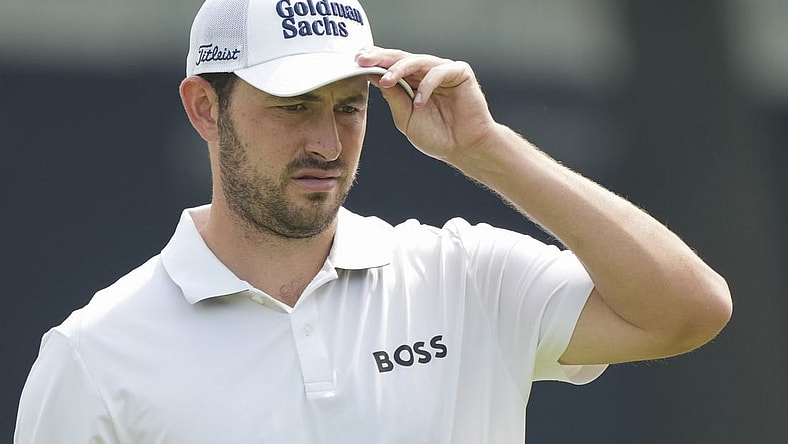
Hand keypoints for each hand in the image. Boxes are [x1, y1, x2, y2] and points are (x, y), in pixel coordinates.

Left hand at [356, 47, 498, 164]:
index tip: (355, 62)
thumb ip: (393, 97)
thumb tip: (373, 76)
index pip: (391, 65)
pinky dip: (427, 86)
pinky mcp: (460, 72)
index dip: (374, 62)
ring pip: (418, 61)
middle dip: (380, 58)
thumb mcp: (406, 118)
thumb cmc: (437, 136)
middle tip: (362, 59)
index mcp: (413, 82)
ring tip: (385, 80)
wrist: (464, 148)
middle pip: (401, 58)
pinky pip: (439, 72)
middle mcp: (427, 72)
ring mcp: (444, 71)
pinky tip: (420, 102)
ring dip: (399, 69)